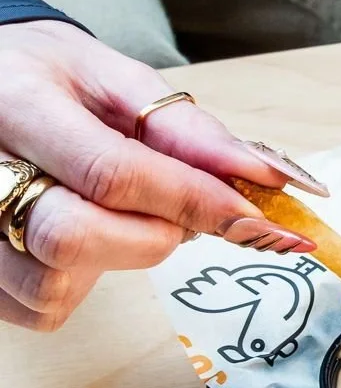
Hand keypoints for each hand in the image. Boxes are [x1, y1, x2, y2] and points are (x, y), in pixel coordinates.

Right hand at [0, 20, 318, 330]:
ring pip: (52, 285)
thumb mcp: (118, 80)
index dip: (191, 200)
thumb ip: (189, 130)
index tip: (254, 216)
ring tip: (119, 215)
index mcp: (19, 104)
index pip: (110, 172)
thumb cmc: (52, 78)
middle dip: (153, 235)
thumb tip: (268, 177)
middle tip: (177, 210)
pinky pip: (38, 309)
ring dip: (116, 260)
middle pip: (73, 238)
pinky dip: (80, 283)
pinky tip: (84, 237)